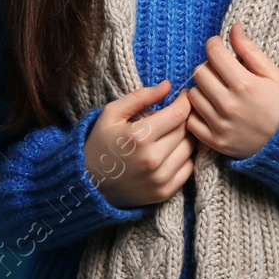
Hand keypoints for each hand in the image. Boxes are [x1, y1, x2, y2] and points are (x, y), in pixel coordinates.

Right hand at [83, 79, 198, 208]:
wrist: (88, 184)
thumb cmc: (100, 143)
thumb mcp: (112, 114)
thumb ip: (140, 97)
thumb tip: (167, 86)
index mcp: (139, 137)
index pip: (179, 113)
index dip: (185, 100)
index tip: (183, 96)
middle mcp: (152, 159)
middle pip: (186, 130)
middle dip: (185, 117)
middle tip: (176, 112)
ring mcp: (159, 178)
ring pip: (190, 148)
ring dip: (185, 137)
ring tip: (172, 131)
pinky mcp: (164, 193)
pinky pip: (188, 168)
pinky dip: (184, 157)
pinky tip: (170, 151)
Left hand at [186, 21, 278, 159]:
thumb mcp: (274, 74)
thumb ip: (251, 51)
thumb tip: (234, 27)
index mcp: (245, 85)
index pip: (214, 54)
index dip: (214, 44)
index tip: (218, 45)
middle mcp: (229, 105)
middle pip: (199, 73)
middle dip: (209, 66)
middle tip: (220, 70)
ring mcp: (220, 125)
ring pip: (193, 95)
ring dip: (202, 89)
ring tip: (218, 90)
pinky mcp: (215, 141)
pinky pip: (191, 120)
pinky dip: (197, 112)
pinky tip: (211, 108)